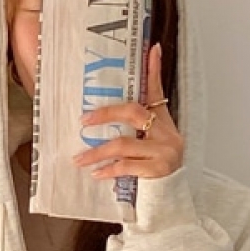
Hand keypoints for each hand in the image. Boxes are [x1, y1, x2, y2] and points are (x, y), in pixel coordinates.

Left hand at [72, 42, 183, 180]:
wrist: (171, 202)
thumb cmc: (156, 172)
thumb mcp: (150, 147)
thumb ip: (136, 131)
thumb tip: (110, 119)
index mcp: (164, 124)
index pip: (158, 92)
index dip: (154, 70)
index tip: (152, 48)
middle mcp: (168, 135)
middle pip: (133, 112)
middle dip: (105, 114)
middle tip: (83, 120)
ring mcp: (164, 152)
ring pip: (123, 144)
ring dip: (97, 152)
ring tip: (78, 159)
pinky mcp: (158, 171)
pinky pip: (126, 167)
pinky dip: (108, 170)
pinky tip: (96, 174)